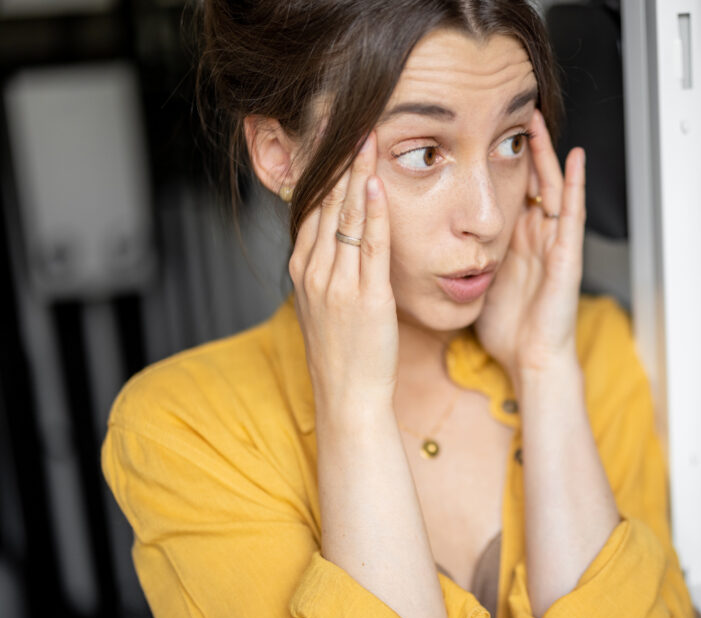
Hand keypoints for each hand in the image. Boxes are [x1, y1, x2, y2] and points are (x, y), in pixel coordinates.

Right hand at [288, 133, 397, 414]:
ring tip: (366, 136)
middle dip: (337, 159)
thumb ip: (326, 267)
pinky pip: (371, 246)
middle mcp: (315, 271)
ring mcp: (338, 283)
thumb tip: (335, 237)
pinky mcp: (366, 297)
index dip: (322, 169)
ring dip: (358, 174)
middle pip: (325, 203)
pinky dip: (375, 213)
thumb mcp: (323, 303)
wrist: (347, 395)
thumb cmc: (342, 352)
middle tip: (347, 118)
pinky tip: (378, 184)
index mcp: (304, 269)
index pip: (312, 206)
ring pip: (347, 217)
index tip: (331, 135)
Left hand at [475, 110, 585, 377]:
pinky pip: (572, 213)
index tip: (481, 133)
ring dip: (546, 154)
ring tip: (537, 120)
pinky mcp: (567, 255)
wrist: (531, 360)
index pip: (508, 192)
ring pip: (552, 188)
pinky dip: (576, 185)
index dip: (498, 162)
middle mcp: (535, 238)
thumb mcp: (479, 283)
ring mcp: (554, 244)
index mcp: (515, 243)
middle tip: (512, 111)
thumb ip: (467, 258)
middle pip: (531, 181)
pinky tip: (576, 157)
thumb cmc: (507, 330)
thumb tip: (435, 244)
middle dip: (522, 148)